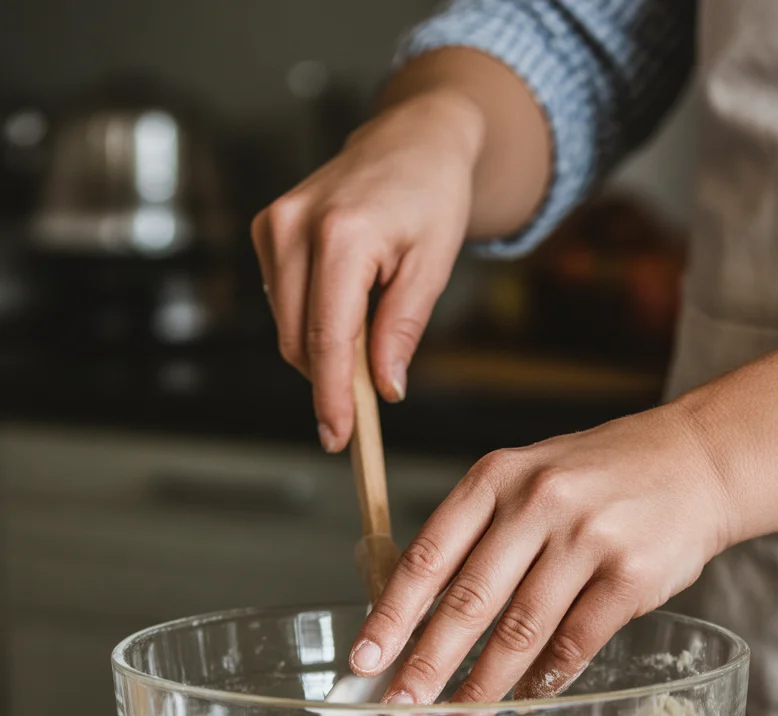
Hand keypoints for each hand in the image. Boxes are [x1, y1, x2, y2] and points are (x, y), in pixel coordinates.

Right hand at [251, 90, 483, 451]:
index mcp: (342, 235)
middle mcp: (294, 227)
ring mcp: (274, 225)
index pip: (328, 338)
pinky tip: (345, 310)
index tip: (337, 437)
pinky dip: (311, 322)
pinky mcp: (267, 229)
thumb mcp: (434, 266)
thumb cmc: (431, 196)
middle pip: (298, 339)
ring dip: (322, 352)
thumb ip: (403, 329)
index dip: (332, 396)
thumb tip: (384, 389)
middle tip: (365, 409)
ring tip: (369, 340)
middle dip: (329, 381)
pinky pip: (282, 301)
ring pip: (286, 326)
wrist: (412, 138)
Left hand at [349, 404, 732, 715]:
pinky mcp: (632, 574)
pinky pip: (576, 641)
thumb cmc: (599, 476)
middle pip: (468, 601)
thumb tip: (419, 615)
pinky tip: (525, 699)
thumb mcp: (527, 478)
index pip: (429, 555)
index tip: (365, 660)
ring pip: (520, 631)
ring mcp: (587, 538)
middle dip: (427, 666)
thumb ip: (477, 535)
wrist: (698, 460)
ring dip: (482, 690)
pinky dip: (546, 677)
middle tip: (399, 711)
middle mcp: (537, 502)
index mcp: (497, 477)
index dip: (392, 614)